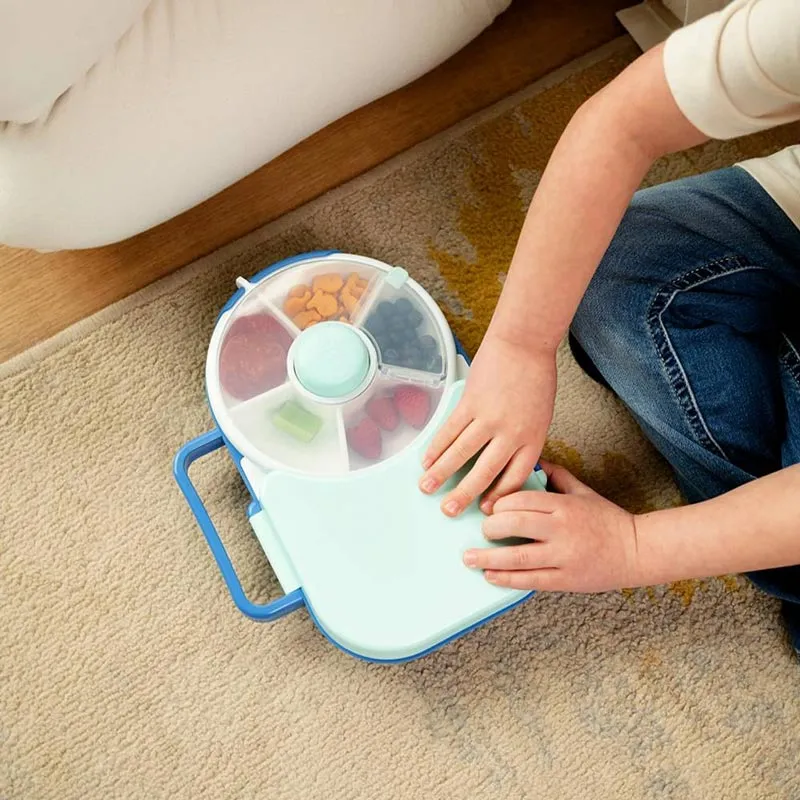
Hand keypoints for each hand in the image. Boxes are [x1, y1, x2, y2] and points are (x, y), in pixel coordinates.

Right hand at [420, 334, 555, 516]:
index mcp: (532, 439)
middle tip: (449, 511)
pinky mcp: (471, 403)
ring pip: (461, 453)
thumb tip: (503, 460)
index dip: (498, 497)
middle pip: (485, 472)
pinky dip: (436, 446)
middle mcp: (511, 433)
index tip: (484, 509)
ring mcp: (490, 418)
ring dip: (441, 472)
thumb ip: (522, 439)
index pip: (514, 478)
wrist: (526, 343)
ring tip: (426, 488)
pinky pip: (450, 430)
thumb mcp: (540, 415)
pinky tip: (426, 459)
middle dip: (465, 495)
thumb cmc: (536, 376)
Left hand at [463, 461, 639, 591]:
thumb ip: (556, 475)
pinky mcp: (566, 579)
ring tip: (469, 558)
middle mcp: (562, 529)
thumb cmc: (607, 519)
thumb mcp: (582, 490)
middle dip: (490, 528)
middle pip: (514, 525)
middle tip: (481, 531)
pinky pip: (530, 579)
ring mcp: (563, 556)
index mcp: (563, 504)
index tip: (489, 509)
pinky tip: (490, 576)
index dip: (499, 504)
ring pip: (517, 556)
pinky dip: (506, 578)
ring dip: (488, 558)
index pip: (520, 500)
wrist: (638, 550)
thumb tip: (533, 460)